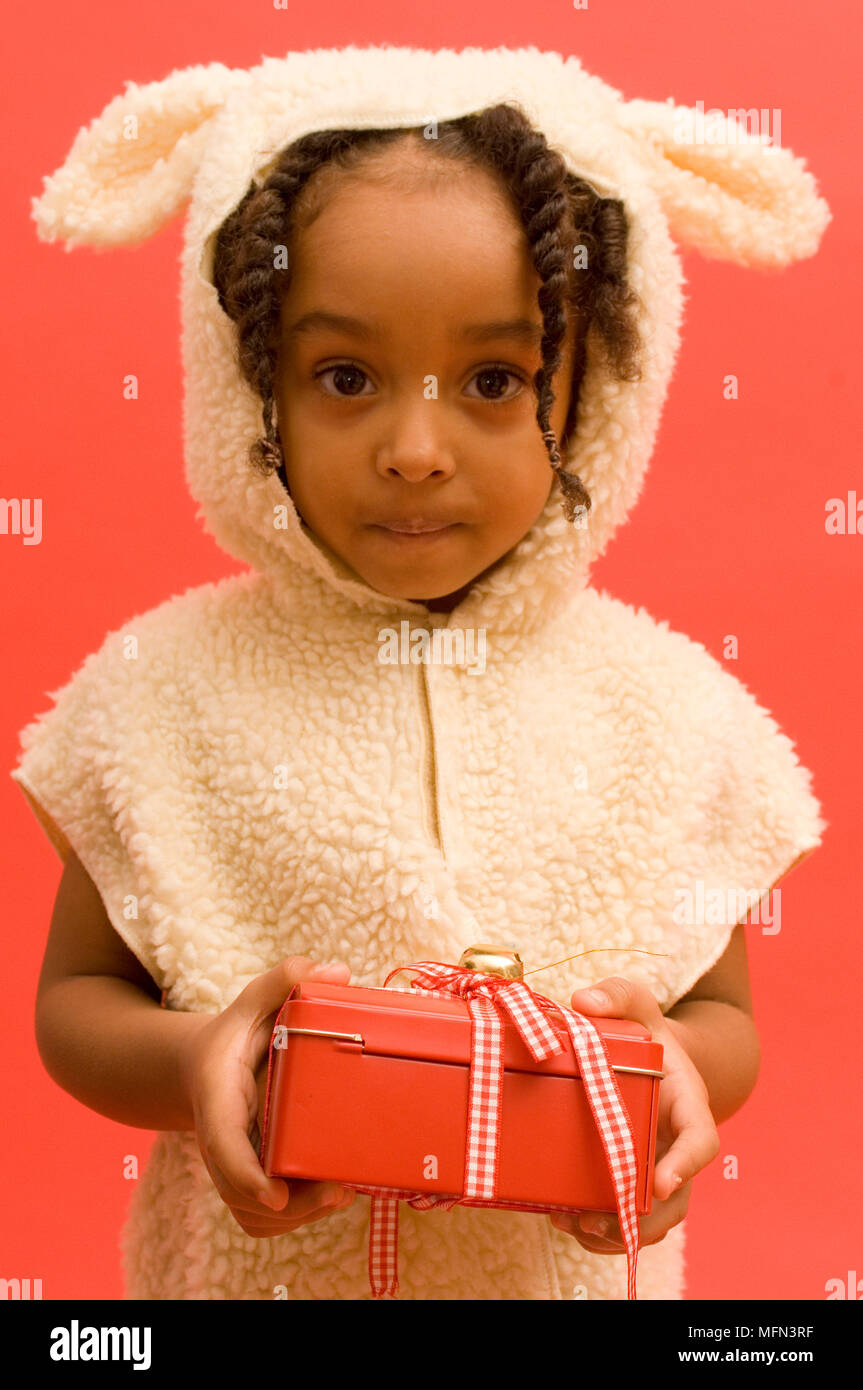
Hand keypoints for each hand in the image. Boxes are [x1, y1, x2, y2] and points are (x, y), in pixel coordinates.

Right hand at [179, 955, 357, 1237]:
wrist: (203, 1068)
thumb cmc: (238, 1034)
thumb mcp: (253, 1000)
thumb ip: (286, 979)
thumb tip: (339, 972)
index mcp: (217, 1096)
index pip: (222, 1142)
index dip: (245, 1174)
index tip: (276, 1194)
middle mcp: (220, 1139)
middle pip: (240, 1192)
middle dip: (289, 1205)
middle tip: (338, 1191)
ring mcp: (232, 1166)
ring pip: (252, 1215)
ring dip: (296, 1218)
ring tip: (340, 1194)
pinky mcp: (248, 1180)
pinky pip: (261, 1218)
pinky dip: (293, 1220)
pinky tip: (330, 1198)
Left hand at [548, 976, 719, 1252]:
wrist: (644, 1057)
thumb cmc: (641, 1031)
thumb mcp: (634, 1002)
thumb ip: (617, 994)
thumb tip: (584, 1001)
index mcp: (687, 1103)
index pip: (700, 1139)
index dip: (685, 1164)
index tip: (661, 1183)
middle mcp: (676, 1145)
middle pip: (675, 1199)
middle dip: (640, 1219)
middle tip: (596, 1221)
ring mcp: (655, 1169)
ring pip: (649, 1220)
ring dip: (614, 1233)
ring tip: (571, 1224)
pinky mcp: (628, 1181)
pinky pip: (621, 1219)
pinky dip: (597, 1231)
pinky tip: (560, 1218)